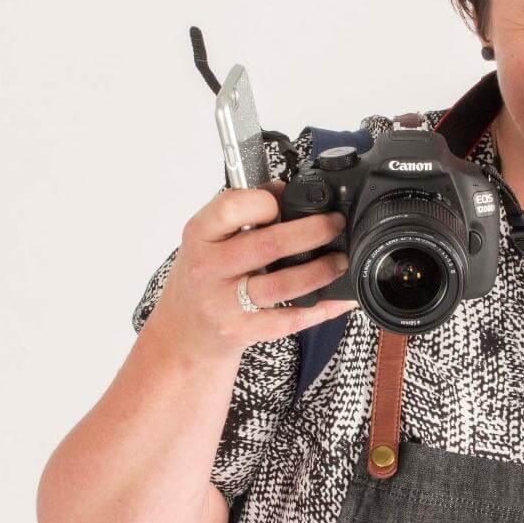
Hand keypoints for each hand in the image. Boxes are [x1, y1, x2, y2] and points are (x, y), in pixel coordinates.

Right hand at [149, 180, 356, 361]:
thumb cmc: (202, 277)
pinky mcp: (243, 331)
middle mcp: (208, 269)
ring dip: (321, 270)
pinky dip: (322, 307)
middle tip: (334, 225)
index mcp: (200, 236)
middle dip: (312, 232)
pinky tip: (340, 298)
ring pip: (283, 285)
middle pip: (268, 245)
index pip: (231, 208)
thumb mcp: (209, 239)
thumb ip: (242, 212)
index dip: (265, 201)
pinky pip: (290, 319)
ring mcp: (224, 304)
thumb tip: (284, 189)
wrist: (183, 332)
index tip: (287, 201)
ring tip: (341, 260)